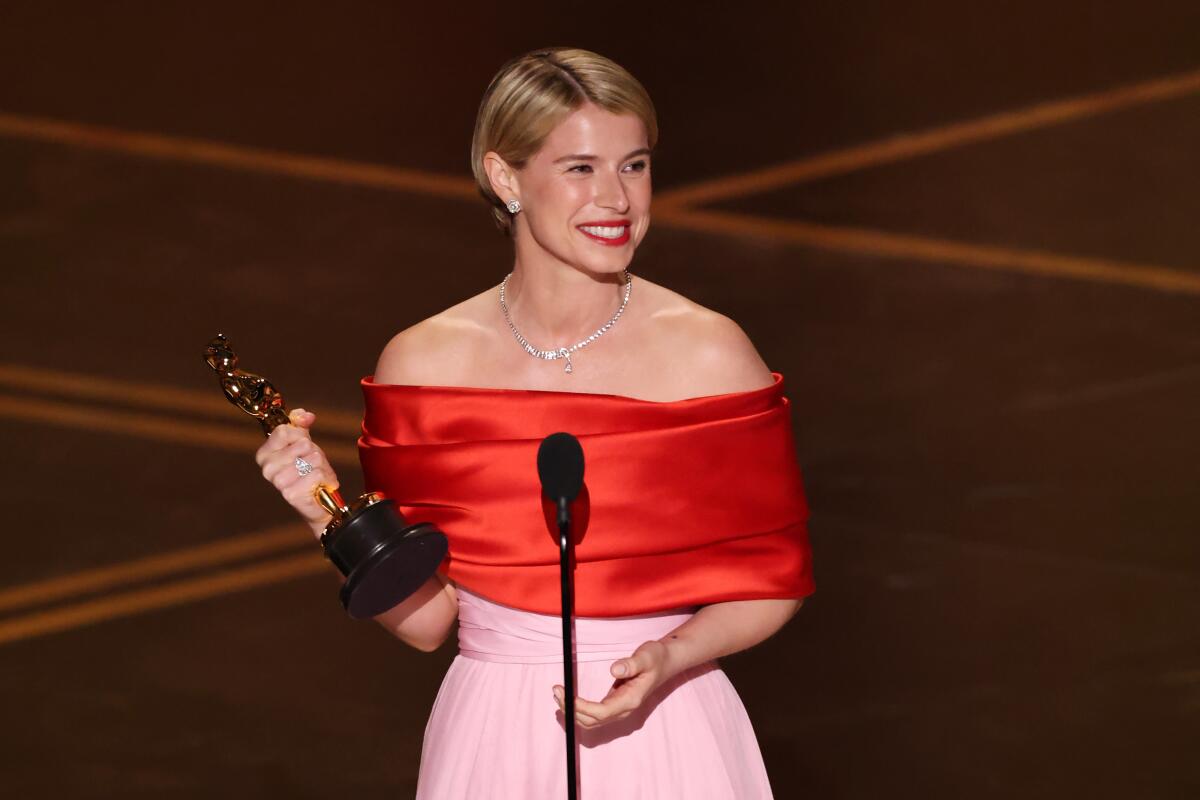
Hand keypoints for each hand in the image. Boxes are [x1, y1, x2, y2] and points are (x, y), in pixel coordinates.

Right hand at [254, 408, 338, 538]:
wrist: (318, 499)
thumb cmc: (308, 469)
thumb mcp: (305, 443)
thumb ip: (301, 425)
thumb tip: (306, 415)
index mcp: (264, 453)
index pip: (283, 431)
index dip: (300, 434)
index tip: (304, 444)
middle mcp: (267, 467)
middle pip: (303, 443)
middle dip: (315, 453)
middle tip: (312, 465)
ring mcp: (277, 481)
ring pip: (313, 457)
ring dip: (322, 466)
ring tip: (316, 475)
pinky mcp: (290, 493)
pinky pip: (317, 473)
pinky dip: (325, 477)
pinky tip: (320, 485)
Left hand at [553, 639, 670, 728]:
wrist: (666, 662)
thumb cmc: (656, 658)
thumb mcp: (646, 656)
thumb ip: (631, 664)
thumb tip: (613, 669)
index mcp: (630, 700)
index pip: (601, 713)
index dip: (581, 707)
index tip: (566, 694)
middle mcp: (624, 709)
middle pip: (592, 720)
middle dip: (571, 709)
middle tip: (556, 690)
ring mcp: (619, 709)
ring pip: (591, 720)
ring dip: (573, 711)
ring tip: (558, 694)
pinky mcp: (615, 704)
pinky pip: (594, 714)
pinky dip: (579, 710)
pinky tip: (569, 699)